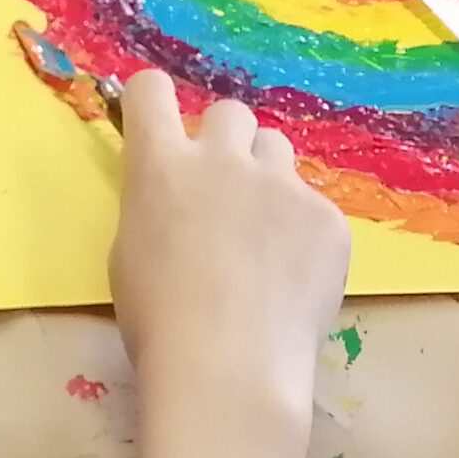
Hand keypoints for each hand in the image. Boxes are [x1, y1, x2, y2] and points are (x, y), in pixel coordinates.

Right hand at [109, 75, 350, 427]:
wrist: (229, 366)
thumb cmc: (158, 321)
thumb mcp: (130, 253)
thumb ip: (155, 205)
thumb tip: (176, 196)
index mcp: (161, 165)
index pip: (151, 90)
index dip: (151, 101)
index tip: (155, 122)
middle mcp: (223, 159)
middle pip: (229, 113)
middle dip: (222, 142)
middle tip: (219, 192)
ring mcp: (283, 185)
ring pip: (276, 149)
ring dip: (264, 177)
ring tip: (260, 236)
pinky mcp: (328, 217)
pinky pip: (312, 206)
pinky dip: (300, 232)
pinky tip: (289, 279)